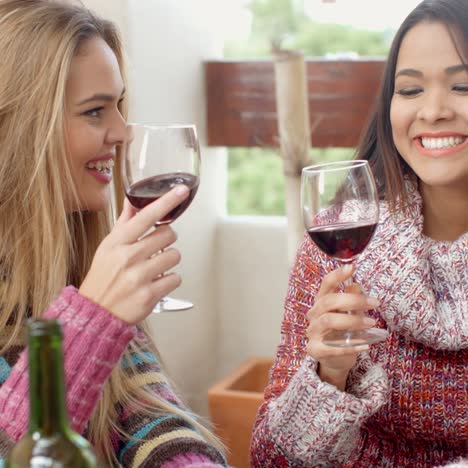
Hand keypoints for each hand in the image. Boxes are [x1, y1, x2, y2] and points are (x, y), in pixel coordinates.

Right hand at [79, 185, 189, 324]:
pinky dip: (169, 281)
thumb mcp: (108, 246)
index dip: (166, 201)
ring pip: (174, 256)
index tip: (181, 190)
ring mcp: (138, 276)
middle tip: (156, 248)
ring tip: (155, 268)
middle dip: (167, 240)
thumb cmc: (103, 277)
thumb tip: (133, 201)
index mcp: (117, 242)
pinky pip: (175, 278)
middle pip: (168, 234)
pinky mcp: (149, 295)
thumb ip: (124, 223)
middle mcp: (127, 257)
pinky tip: (156, 283)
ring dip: (169, 261)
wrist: (95, 312)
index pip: (146, 215)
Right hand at [306, 264, 379, 389]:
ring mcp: (313, 333)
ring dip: (352, 320)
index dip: (337, 275)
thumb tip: (356, 285)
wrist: (333, 360)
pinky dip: (351, 347)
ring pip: (329, 321)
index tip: (352, 267)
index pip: (325, 285)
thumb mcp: (348, 315)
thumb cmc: (341, 333)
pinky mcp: (315, 350)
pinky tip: (366, 345)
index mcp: (320, 303)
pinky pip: (332, 348)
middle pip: (328, 302)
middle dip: (353, 300)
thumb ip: (351, 300)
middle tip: (374, 303)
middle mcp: (314, 315)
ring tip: (371, 322)